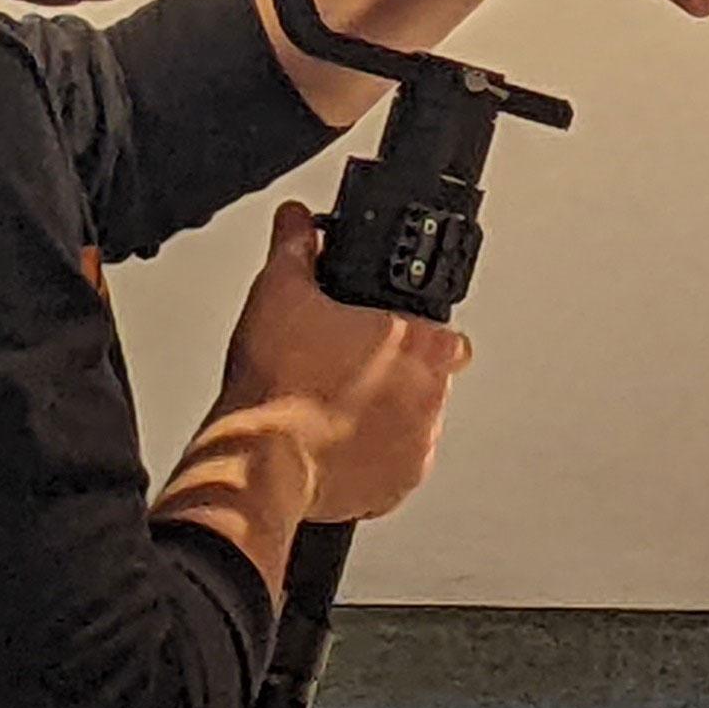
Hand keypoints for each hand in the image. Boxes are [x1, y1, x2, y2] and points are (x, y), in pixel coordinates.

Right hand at [212, 201, 470, 523]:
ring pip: (413, 424)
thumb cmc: (278, 384)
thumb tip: (297, 219)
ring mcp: (417, 445)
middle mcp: (431, 395)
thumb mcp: (280, 292)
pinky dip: (370, 460)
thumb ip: (297, 246)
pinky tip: (331, 444)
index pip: (448, 333)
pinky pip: (392, 469)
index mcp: (418, 343)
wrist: (260, 460)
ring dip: (385, 417)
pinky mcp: (397, 488)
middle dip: (395, 374)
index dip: (416, 332)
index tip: (387, 335)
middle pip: (428, 379)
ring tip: (333, 409)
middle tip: (347, 371)